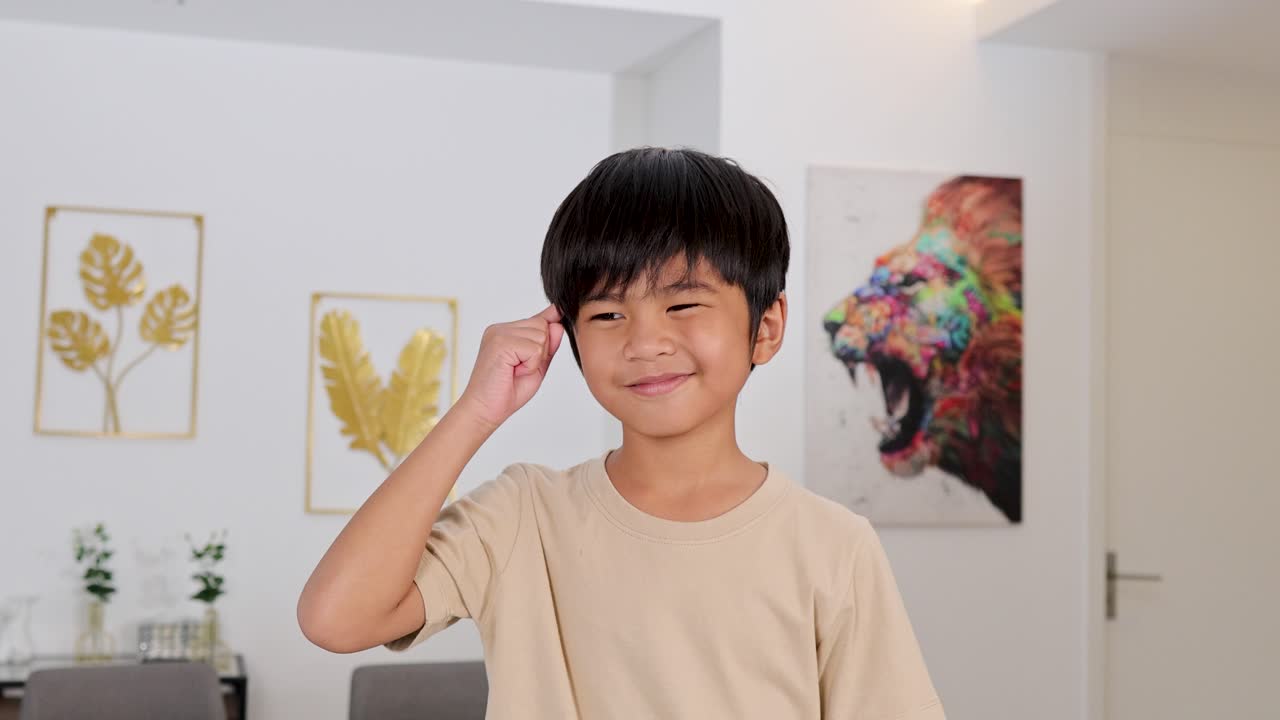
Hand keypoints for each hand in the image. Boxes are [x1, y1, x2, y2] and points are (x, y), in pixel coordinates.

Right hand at [455, 304, 564, 431]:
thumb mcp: (536, 365)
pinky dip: (530, 364)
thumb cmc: (507, 391)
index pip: (539, 319)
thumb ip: (548, 345)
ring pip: (541, 335)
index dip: (548, 333)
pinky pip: (534, 348)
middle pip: (542, 325)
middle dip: (540, 351)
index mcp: (506, 331)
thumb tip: (558, 324)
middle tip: (520, 369)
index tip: (544, 339)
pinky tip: (514, 371)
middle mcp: (500, 329)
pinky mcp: (500, 342)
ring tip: (515, 371)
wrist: (485, 410)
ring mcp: (499, 333)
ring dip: (534, 359)